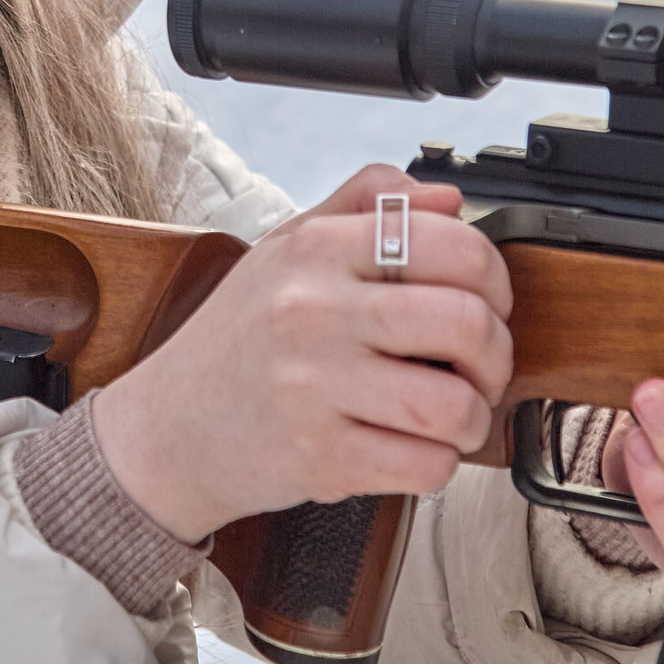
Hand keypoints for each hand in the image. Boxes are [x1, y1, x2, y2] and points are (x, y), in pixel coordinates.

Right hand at [93, 165, 513, 542]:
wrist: (167, 428)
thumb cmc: (236, 339)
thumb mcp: (285, 247)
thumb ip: (364, 206)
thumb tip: (446, 198)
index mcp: (316, 251)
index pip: (451, 243)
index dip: (492, 276)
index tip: (486, 301)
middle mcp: (315, 312)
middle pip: (467, 323)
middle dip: (495, 354)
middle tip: (481, 366)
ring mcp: (317, 388)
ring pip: (455, 404)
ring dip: (473, 416)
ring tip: (453, 413)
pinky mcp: (321, 458)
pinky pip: (425, 465)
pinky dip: (439, 464)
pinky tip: (416, 449)